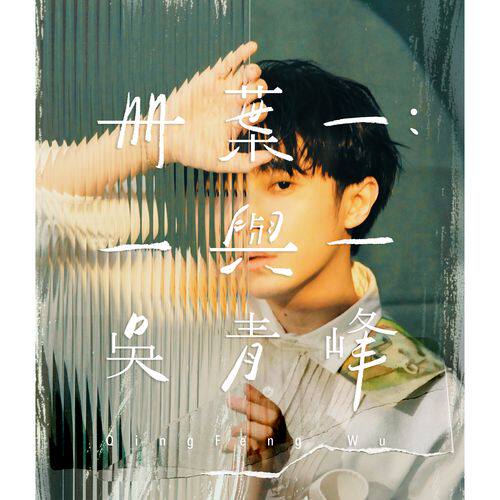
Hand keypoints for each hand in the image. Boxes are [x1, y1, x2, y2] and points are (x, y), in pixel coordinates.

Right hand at [166, 41, 273, 172]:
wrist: (166, 138)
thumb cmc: (193, 152)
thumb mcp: (222, 162)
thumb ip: (247, 162)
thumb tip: (271, 156)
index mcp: (237, 123)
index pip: (258, 113)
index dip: (262, 111)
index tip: (257, 114)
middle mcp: (233, 106)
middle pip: (255, 92)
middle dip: (260, 89)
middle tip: (255, 92)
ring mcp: (222, 91)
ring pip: (245, 77)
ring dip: (253, 73)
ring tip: (253, 75)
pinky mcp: (210, 79)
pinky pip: (229, 63)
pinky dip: (241, 54)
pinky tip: (253, 47)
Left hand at [226, 384, 292, 471]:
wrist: (249, 497)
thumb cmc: (249, 468)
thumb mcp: (252, 439)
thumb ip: (252, 420)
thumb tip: (245, 392)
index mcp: (282, 439)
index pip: (276, 412)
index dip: (260, 398)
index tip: (245, 386)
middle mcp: (283, 448)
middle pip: (272, 419)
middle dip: (251, 406)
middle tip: (230, 400)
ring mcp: (275, 459)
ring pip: (266, 433)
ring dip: (245, 425)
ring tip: (229, 430)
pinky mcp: (264, 471)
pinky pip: (255, 451)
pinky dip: (240, 444)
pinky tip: (227, 445)